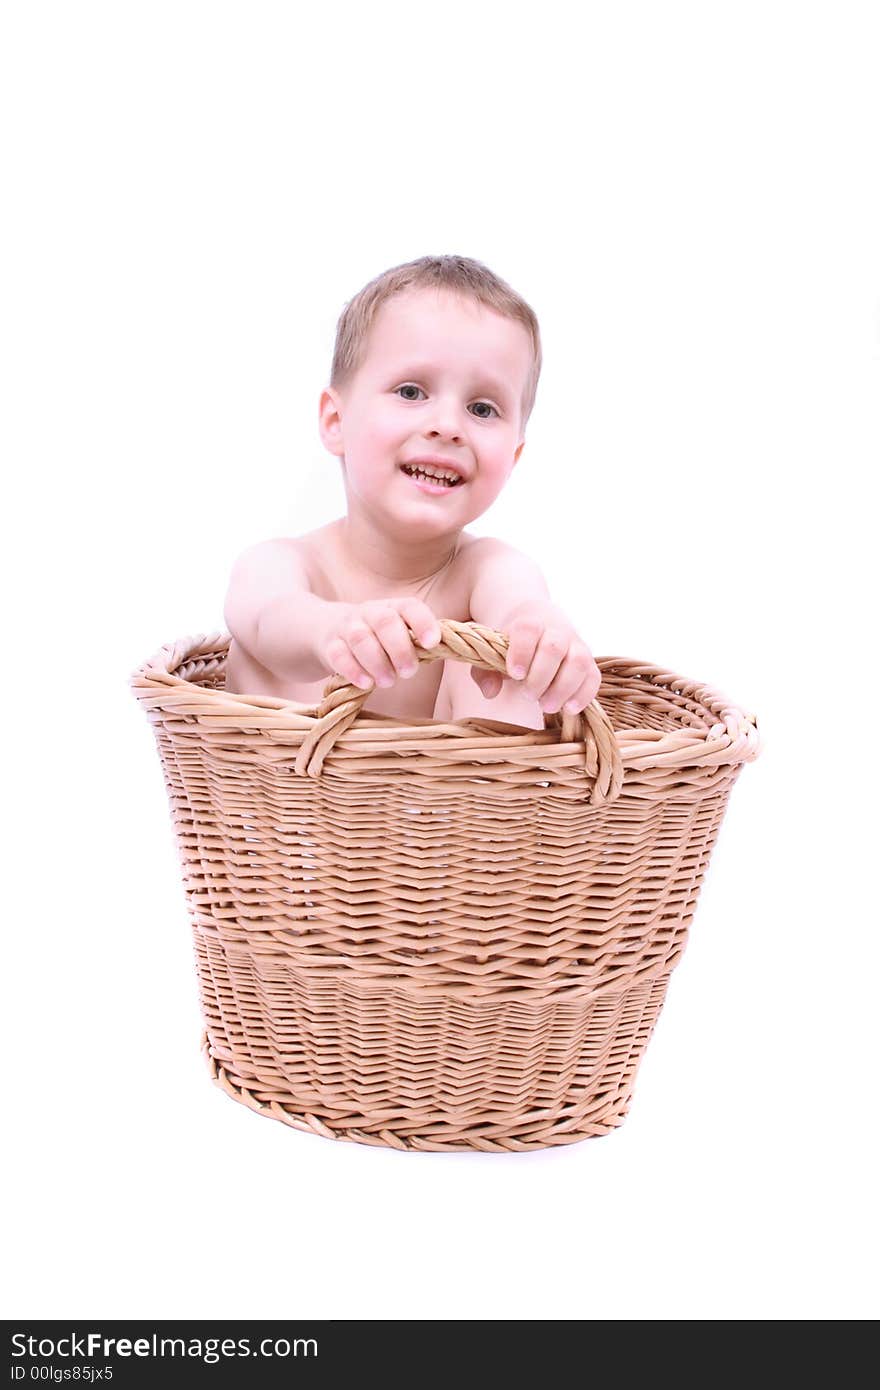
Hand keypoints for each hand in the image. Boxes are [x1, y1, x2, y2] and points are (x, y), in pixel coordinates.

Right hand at [319, 598, 441, 689]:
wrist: (326, 629)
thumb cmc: (376, 638)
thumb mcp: (397, 634)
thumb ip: (418, 642)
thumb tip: (451, 653)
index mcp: (393, 608)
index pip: (410, 607)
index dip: (423, 623)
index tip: (434, 643)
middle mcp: (370, 613)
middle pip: (385, 622)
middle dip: (400, 648)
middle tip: (409, 672)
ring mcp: (347, 627)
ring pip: (360, 638)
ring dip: (377, 662)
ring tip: (388, 682)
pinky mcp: (329, 645)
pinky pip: (338, 654)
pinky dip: (352, 670)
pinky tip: (366, 684)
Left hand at [471, 599, 600, 713]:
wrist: (539, 622)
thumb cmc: (512, 644)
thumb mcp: (493, 652)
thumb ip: (485, 671)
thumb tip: (490, 692)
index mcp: (530, 623)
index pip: (528, 630)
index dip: (521, 652)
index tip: (514, 674)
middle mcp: (557, 631)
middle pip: (554, 648)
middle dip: (540, 678)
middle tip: (528, 696)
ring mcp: (576, 645)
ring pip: (578, 662)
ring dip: (563, 689)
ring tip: (546, 706)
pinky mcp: (589, 662)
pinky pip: (594, 677)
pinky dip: (584, 695)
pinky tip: (569, 709)